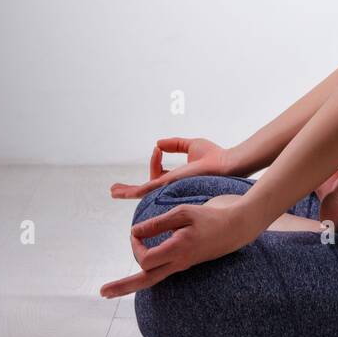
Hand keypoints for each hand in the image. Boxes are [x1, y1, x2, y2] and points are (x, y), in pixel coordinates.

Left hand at [100, 200, 240, 297]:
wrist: (235, 229)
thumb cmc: (209, 218)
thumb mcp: (183, 213)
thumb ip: (158, 223)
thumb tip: (135, 232)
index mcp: (178, 250)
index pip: (146, 258)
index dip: (135, 246)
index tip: (137, 231)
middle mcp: (178, 263)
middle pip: (146, 280)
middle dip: (123, 286)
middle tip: (102, 293)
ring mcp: (180, 266)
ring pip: (151, 280)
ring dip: (130, 284)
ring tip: (110, 291)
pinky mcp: (182, 264)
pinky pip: (159, 273)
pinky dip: (144, 274)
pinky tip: (134, 276)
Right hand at [110, 137, 231, 199]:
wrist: (224, 163)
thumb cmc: (214, 156)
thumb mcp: (190, 145)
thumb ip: (174, 144)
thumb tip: (157, 143)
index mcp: (177, 178)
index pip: (158, 172)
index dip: (155, 160)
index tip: (158, 148)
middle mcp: (172, 186)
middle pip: (147, 189)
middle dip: (131, 190)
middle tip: (116, 190)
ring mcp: (168, 187)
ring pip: (143, 193)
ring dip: (127, 192)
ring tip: (113, 191)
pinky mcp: (166, 185)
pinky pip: (144, 190)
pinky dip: (131, 191)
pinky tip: (119, 192)